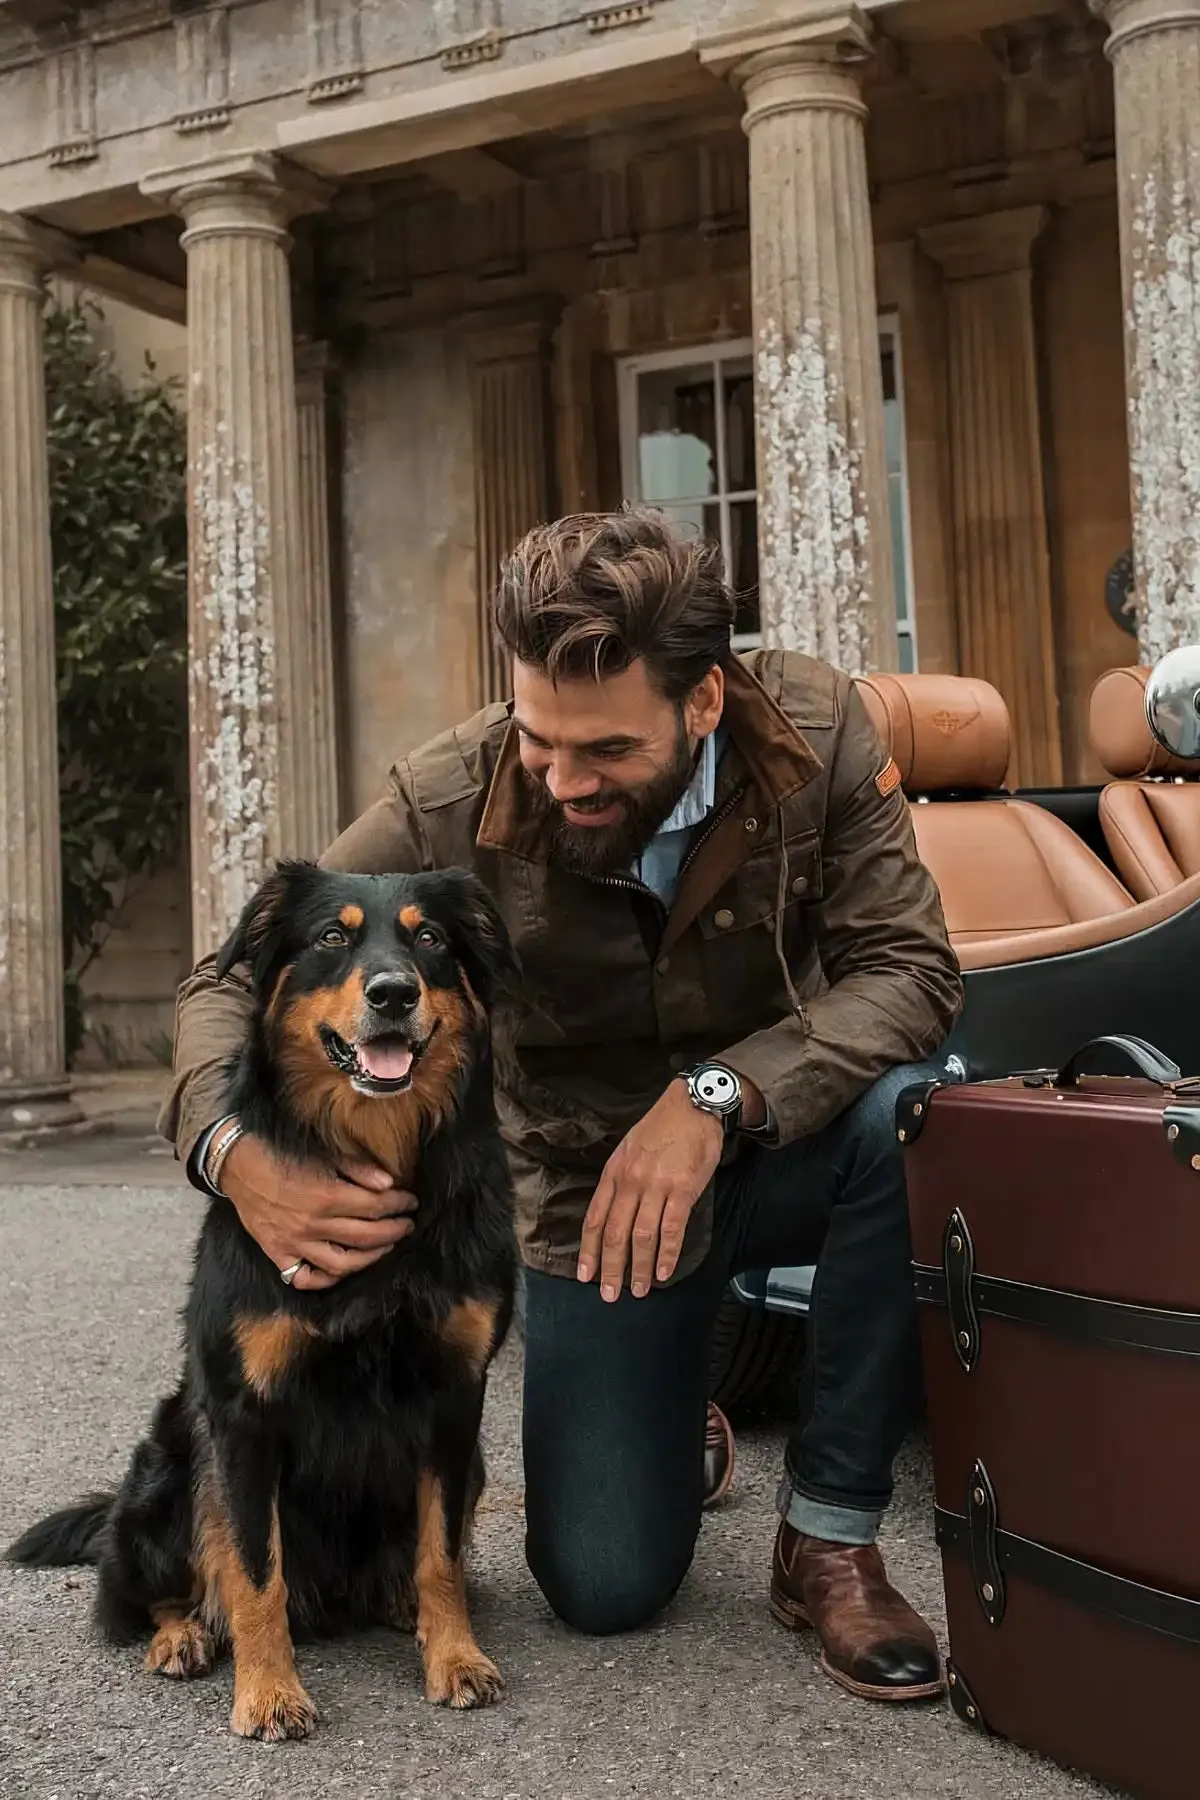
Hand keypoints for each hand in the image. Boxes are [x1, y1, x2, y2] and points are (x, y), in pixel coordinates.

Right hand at [219, 1133, 416, 1292]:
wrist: (236, 1164)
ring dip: (371, 1257)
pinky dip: (327, 1278)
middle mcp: (313, 1225)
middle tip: (408, 1225)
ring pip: (343, 1263)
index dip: (399, 1205)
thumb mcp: (323, 1154)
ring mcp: (295, 1244)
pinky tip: (343, 1268)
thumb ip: (357, 1170)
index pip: (376, 1207)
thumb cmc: (281, 1154)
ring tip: (386, 1246)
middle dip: (394, 1231)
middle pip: (366, 1236)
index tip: (411, 1201)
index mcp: (327, 1196)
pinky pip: (306, 1277)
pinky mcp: (278, 1254)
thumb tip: (389, 1183)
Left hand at [577, 1081, 723, 1301]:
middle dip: (610, 1268)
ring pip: (641, 1236)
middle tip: (609, 1295)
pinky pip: (672, 1228)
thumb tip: (614, 1214)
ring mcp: (656, 1186)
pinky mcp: (683, 1189)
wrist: (693, 1105)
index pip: (595, 1219)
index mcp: (614, 1173)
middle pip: (614, 1233)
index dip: (589, 1250)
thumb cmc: (661, 1128)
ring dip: (640, 1268)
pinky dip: (667, 1254)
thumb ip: (620, 1181)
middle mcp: (630, 1182)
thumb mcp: (628, 1150)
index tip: (585, 1275)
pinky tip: (665, 1272)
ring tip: (640, 1290)